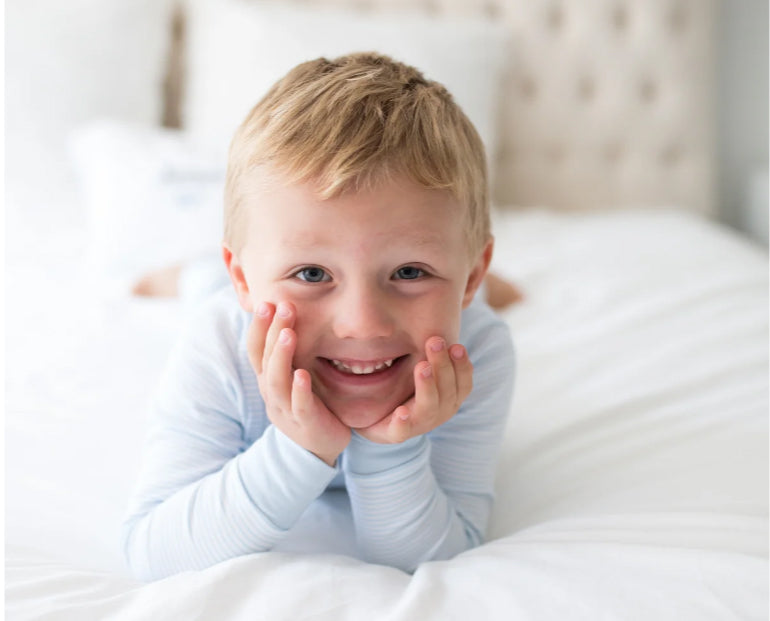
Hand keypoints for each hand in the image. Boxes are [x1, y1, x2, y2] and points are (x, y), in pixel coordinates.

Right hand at [247, 301, 350, 465]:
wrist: (318, 447)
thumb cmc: (307, 404)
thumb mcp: (294, 375)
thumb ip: (289, 352)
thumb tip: (287, 313)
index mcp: (268, 379)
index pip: (256, 349)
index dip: (259, 327)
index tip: (266, 302)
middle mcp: (271, 392)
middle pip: (266, 360)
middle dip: (272, 332)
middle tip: (282, 306)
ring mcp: (286, 409)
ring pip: (277, 381)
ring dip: (281, 356)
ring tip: (288, 334)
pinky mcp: (305, 423)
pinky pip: (300, 405)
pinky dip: (299, 390)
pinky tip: (302, 375)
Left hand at [357, 337, 472, 443]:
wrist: (371, 416)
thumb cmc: (401, 384)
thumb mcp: (418, 362)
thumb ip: (429, 345)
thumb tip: (441, 304)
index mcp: (448, 394)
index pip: (464, 381)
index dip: (462, 364)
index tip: (455, 344)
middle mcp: (439, 410)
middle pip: (450, 390)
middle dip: (443, 365)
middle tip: (434, 341)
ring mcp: (419, 423)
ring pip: (431, 408)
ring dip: (428, 386)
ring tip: (421, 367)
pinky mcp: (395, 434)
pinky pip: (403, 431)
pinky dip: (404, 421)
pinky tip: (400, 412)